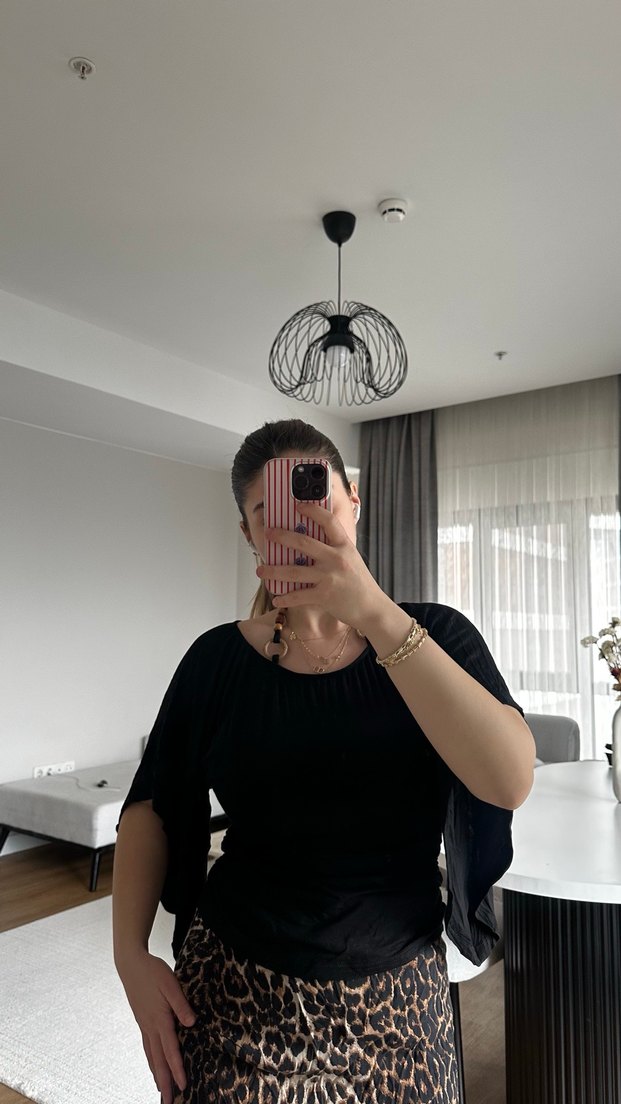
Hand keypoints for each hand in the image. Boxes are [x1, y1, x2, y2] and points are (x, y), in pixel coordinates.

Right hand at [118, 950, 195, 1103]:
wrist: (130, 964)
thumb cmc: (152, 971)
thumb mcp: (170, 984)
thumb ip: (181, 1004)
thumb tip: (192, 1023)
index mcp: (160, 1019)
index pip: (170, 1050)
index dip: (177, 1069)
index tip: (183, 1086)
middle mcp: (150, 1027)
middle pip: (158, 1060)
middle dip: (165, 1082)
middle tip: (169, 1101)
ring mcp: (144, 1025)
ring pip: (151, 1055)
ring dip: (157, 1074)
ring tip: (161, 1091)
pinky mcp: (142, 1021)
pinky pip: (147, 1047)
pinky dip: (151, 1061)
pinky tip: (153, 1065)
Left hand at [257, 501, 388, 629]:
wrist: (371, 607)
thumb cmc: (359, 583)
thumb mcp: (351, 559)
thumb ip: (334, 549)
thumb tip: (310, 541)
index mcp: (344, 546)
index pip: (328, 521)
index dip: (313, 510)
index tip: (298, 505)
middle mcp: (336, 558)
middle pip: (303, 542)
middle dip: (282, 536)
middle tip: (268, 533)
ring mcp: (329, 577)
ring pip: (293, 571)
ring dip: (273, 571)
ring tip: (261, 570)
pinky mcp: (324, 596)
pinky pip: (298, 596)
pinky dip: (285, 598)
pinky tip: (277, 598)